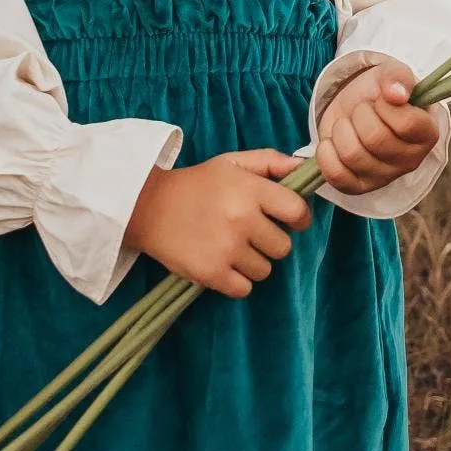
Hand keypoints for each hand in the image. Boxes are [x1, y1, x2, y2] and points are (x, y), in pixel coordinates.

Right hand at [123, 149, 312, 296]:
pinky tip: (222, 264)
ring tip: (231, 247)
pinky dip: (236, 281)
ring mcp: (226, 248)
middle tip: (249, 233)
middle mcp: (241, 219)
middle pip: (283, 247)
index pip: (297, 212)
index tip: (289, 220)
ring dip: (253, 262)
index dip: (299, 218)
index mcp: (250, 190)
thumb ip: (270, 161)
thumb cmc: (196, 184)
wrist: (147, 207)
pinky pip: (244, 288)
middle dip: (270, 242)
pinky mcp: (211, 274)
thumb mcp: (231, 163)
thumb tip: (303, 168)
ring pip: (265, 270)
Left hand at [314, 63, 438, 195]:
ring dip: (341, 131)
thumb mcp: (390, 75)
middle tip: (361, 110)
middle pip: (376, 139)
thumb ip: (398, 77)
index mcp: (426, 133)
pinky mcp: (359, 186)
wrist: (355, 107)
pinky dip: (326, 154)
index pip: (407, 124)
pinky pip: (336, 176)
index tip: (381, 99)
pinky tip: (332, 141)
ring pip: (353, 155)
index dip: (386, 106)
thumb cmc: (379, 94)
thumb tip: (396, 93)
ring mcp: (385, 177)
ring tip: (347, 124)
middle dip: (359, 115)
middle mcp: (411, 160)